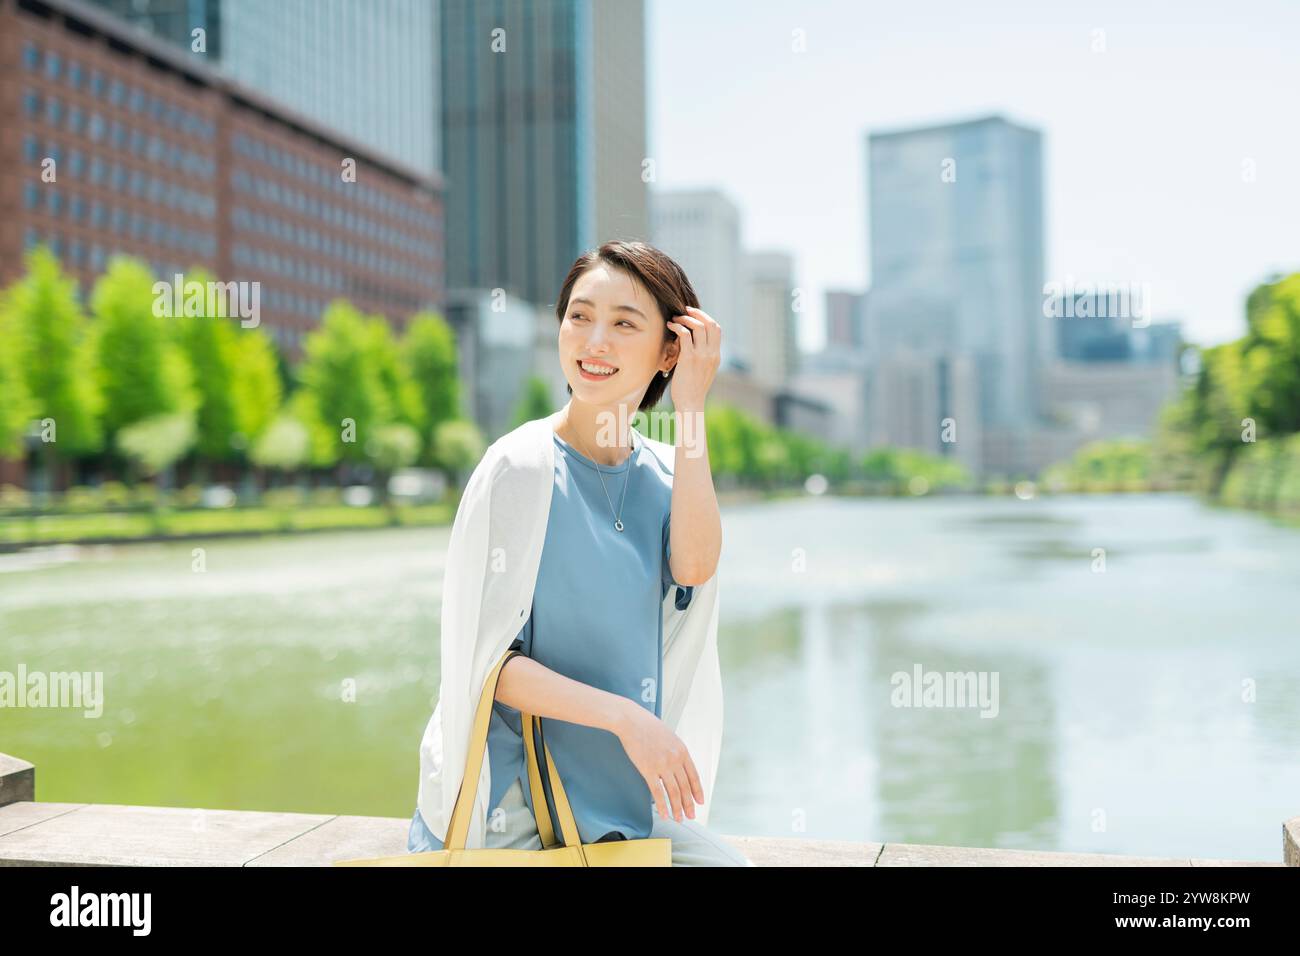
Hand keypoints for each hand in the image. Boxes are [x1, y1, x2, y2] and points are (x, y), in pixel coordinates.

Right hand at [614, 701, 704, 822]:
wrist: (632, 721)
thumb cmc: (648, 727)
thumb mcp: (669, 737)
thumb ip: (676, 752)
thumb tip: (679, 767)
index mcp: (682, 751)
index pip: (694, 776)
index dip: (697, 791)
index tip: (700, 802)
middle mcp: (675, 759)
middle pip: (685, 787)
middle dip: (689, 804)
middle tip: (691, 816)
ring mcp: (662, 765)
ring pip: (674, 792)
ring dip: (677, 808)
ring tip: (679, 819)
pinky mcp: (648, 770)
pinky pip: (657, 792)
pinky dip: (662, 805)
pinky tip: (664, 814)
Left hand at [665, 306, 720, 409]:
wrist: (691, 403)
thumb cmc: (693, 389)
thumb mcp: (704, 371)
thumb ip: (703, 356)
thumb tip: (692, 343)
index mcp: (716, 356)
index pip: (716, 329)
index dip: (705, 318)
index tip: (693, 315)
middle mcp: (712, 353)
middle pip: (709, 323)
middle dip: (696, 313)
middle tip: (683, 311)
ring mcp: (702, 355)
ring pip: (697, 326)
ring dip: (685, 318)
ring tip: (675, 318)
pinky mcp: (689, 358)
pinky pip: (685, 335)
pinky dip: (678, 326)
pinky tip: (671, 326)